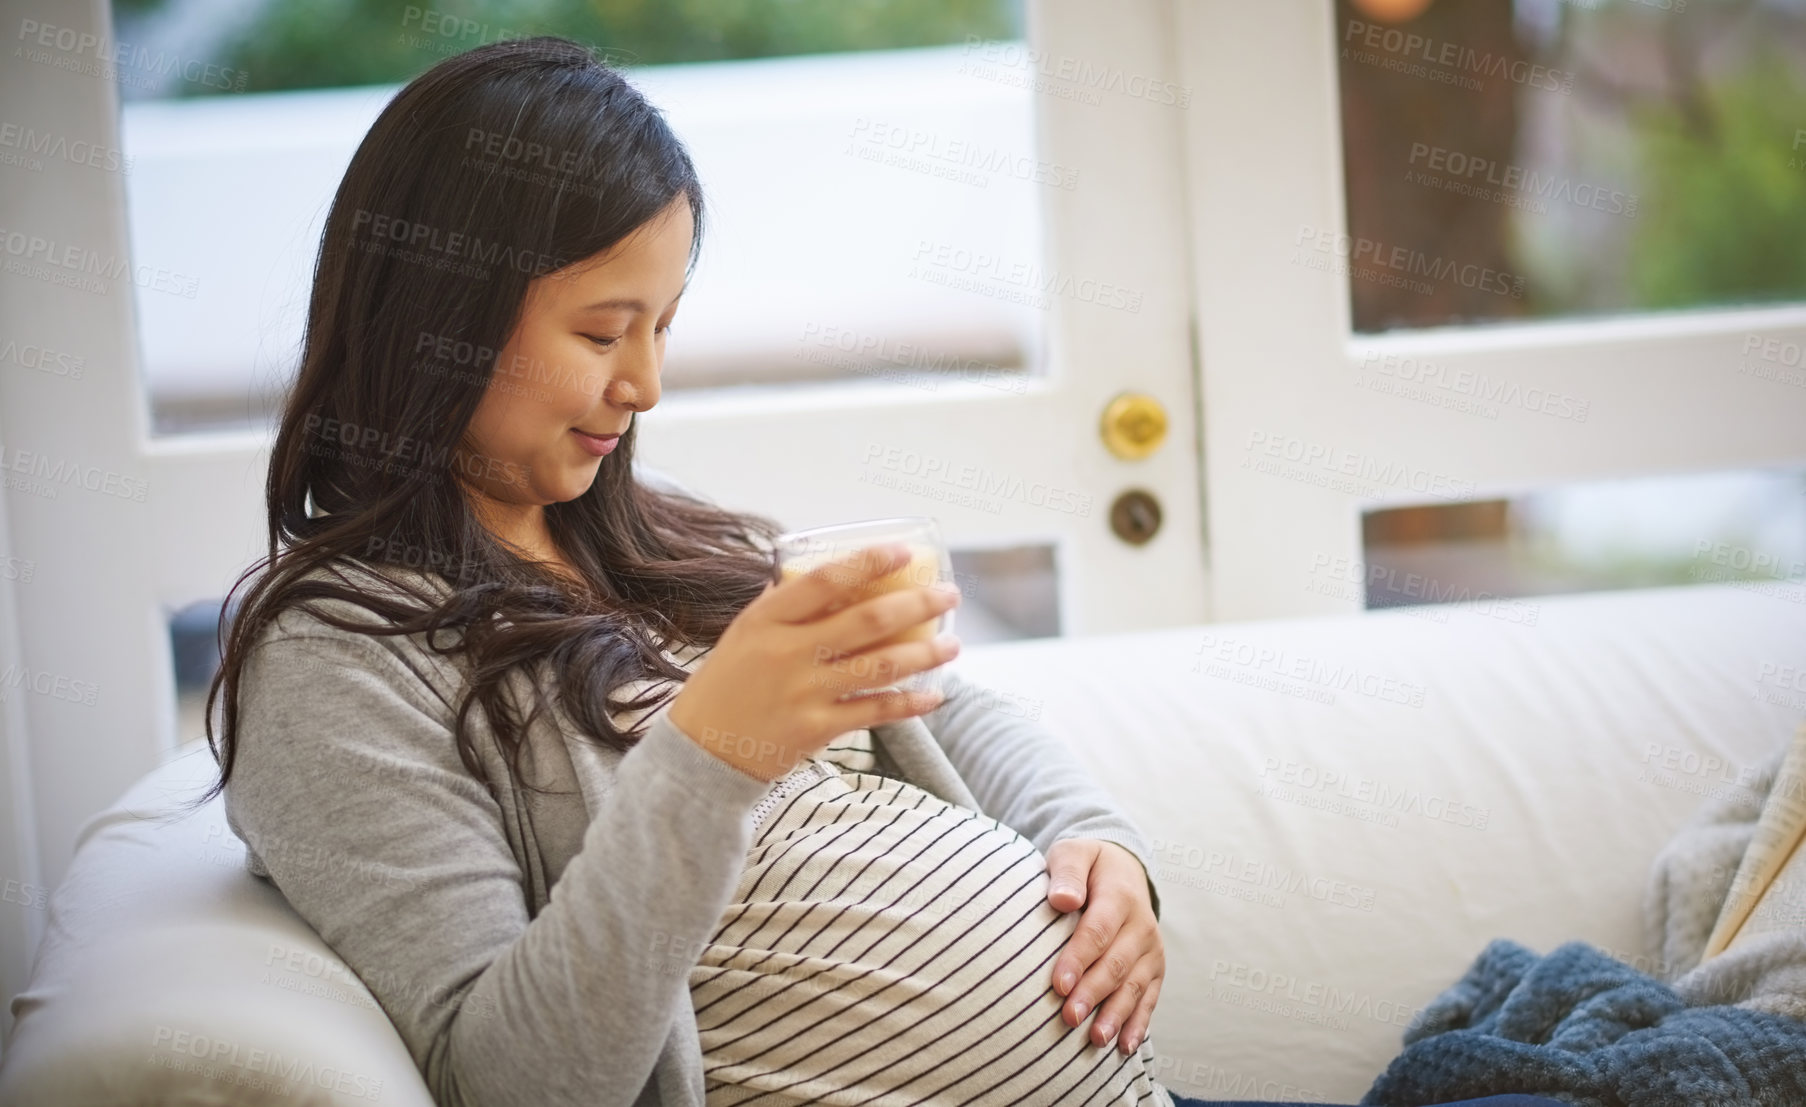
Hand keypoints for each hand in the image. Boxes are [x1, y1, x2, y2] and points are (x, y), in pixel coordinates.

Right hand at [666, 542, 960, 780]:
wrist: (699, 754)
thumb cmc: (725, 685)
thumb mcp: (743, 635)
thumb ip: (782, 607)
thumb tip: (824, 575)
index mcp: (766, 620)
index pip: (824, 580)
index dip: (868, 563)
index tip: (904, 551)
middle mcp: (787, 653)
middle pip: (866, 621)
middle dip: (917, 605)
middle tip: (949, 596)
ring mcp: (803, 692)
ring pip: (880, 666)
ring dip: (924, 654)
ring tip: (952, 645)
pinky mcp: (815, 730)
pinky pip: (874, 712)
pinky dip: (909, 703)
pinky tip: (934, 696)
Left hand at [1045, 838, 1163, 1053]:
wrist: (1121, 869)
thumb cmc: (1086, 865)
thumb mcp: (1073, 853)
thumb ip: (1067, 873)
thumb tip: (1061, 900)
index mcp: (1120, 896)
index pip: (1098, 931)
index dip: (1078, 959)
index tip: (1057, 985)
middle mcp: (1142, 925)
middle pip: (1116, 964)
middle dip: (1093, 993)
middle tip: (1068, 1018)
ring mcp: (1151, 950)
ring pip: (1134, 986)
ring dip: (1115, 1015)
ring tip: (1096, 1039)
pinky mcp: (1155, 969)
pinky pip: (1149, 999)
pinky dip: (1138, 1023)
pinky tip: (1124, 1047)